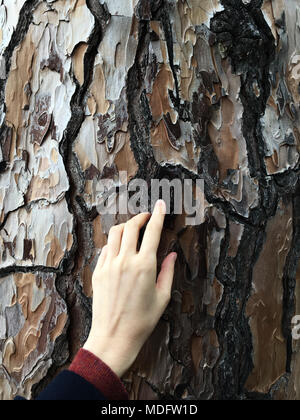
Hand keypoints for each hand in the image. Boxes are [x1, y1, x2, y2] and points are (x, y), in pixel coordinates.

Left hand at [83, 200, 176, 377]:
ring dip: (125, 226)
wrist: (114, 337)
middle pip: (131, 226)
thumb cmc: (142, 321)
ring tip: (133, 228)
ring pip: (115, 234)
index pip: (152, 232)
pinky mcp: (98, 272)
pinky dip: (114, 242)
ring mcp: (108, 265)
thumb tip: (171, 254)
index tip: (160, 205)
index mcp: (145, 266)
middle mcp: (125, 261)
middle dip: (141, 216)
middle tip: (147, 216)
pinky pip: (105, 249)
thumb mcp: (162, 297)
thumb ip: (168, 272)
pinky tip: (120, 247)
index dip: (158, 215)